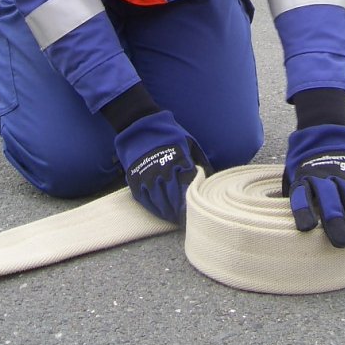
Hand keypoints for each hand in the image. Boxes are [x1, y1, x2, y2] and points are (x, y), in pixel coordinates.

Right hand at [114, 110, 211, 224]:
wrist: (140, 124)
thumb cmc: (169, 134)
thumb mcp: (190, 142)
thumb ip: (200, 160)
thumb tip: (210, 177)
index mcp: (180, 161)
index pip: (188, 189)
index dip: (191, 203)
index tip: (193, 212)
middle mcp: (164, 170)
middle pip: (174, 198)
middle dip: (179, 212)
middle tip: (184, 220)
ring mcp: (148, 175)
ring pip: (159, 201)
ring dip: (167, 212)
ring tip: (173, 218)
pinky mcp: (135, 177)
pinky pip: (144, 198)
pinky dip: (152, 208)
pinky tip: (160, 211)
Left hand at [283, 124, 344, 247]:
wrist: (323, 132)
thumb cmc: (304, 165)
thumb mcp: (291, 175)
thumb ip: (291, 195)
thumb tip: (283, 222)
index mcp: (304, 177)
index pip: (301, 194)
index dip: (303, 210)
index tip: (306, 227)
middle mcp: (325, 176)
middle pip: (330, 198)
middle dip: (336, 219)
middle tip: (341, 242)